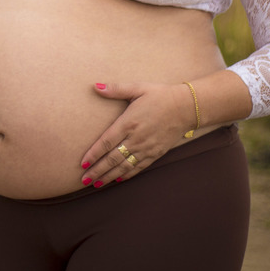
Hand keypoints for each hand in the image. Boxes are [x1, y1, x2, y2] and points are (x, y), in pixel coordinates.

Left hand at [78, 81, 193, 187]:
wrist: (187, 107)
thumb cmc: (160, 95)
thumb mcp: (137, 88)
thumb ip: (115, 89)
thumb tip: (95, 86)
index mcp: (128, 123)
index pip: (107, 142)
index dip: (94, 154)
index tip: (82, 164)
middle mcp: (136, 139)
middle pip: (113, 159)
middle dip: (97, 170)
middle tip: (84, 180)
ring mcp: (146, 148)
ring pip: (124, 166)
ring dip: (109, 176)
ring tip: (96, 184)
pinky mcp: (156, 153)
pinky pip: (138, 167)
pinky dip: (127, 174)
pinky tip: (117, 179)